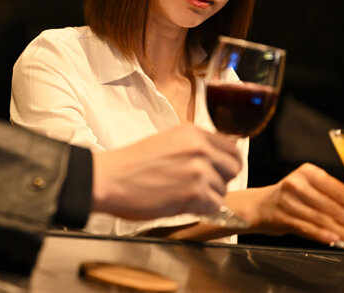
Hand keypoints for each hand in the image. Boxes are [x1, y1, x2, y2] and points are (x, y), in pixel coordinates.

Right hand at [90, 124, 241, 219]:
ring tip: (182, 196)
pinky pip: (213, 207)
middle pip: (234, 168)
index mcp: (192, 132)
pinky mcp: (194, 192)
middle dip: (221, 180)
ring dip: (207, 198)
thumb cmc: (130, 164)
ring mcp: (199, 170)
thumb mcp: (166, 143)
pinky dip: (200, 210)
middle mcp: (200, 148)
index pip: (232, 147)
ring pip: (223, 190)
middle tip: (201, 187)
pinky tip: (181, 204)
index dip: (226, 163)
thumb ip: (192, 148)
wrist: (109, 178)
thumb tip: (214, 162)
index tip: (218, 172)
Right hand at [230, 163, 343, 246]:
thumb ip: (331, 197)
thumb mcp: (310, 188)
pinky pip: (307, 228)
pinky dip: (323, 235)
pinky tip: (336, 241)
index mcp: (309, 172)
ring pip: (323, 219)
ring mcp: (288, 200)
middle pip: (333, 207)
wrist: (258, 205)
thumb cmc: (291, 198)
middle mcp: (297, 183)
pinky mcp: (281, 216)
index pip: (340, 190)